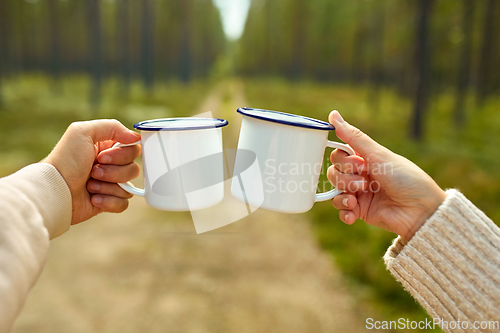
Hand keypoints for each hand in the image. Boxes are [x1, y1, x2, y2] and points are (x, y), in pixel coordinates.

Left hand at [44, 119, 140, 224]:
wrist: (54, 191)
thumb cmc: (65, 161)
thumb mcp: (82, 132)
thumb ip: (112, 127)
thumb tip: (135, 137)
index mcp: (107, 148)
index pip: (133, 149)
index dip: (122, 155)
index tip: (101, 157)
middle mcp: (110, 166)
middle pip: (134, 169)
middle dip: (114, 172)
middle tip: (93, 171)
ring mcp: (109, 185)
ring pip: (129, 187)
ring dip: (108, 186)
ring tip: (90, 185)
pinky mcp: (107, 202)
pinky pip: (123, 204)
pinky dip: (109, 202)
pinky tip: (93, 198)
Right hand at [327, 111, 446, 240]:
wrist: (420, 211)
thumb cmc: (405, 178)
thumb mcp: (378, 155)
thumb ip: (353, 137)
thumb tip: (333, 114)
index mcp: (366, 159)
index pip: (337, 155)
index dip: (343, 160)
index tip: (360, 163)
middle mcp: (361, 175)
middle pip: (333, 172)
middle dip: (345, 178)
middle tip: (365, 182)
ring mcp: (360, 193)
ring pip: (334, 191)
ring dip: (344, 194)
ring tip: (359, 199)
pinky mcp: (360, 212)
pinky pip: (341, 210)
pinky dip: (344, 211)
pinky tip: (353, 212)